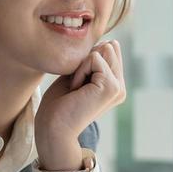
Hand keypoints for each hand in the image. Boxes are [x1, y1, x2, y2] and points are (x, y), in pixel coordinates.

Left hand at [34, 39, 125, 169]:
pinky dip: (79, 71)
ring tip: (77, 88)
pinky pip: (94, 58)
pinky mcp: (112, 87)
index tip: (76, 83)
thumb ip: (94, 59)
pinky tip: (76, 90)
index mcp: (113, 84)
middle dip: (85, 61)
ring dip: (82, 66)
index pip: (106, 49)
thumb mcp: (78, 74)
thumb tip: (111, 43)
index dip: (84, 59)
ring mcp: (118, 87)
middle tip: (76, 86)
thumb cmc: (59, 103)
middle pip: (106, 47)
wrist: (53, 127)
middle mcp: (119, 86)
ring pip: (103, 50)